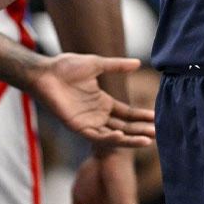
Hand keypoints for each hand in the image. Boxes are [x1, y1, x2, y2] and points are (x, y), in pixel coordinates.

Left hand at [32, 53, 155, 146]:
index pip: (127, 113)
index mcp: (103, 102)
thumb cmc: (67, 67)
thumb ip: (117, 66)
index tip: (156, 117)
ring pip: (113, 135)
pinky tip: (120, 135)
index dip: (141, 116)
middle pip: (124, 127)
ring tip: (147, 140)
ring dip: (129, 139)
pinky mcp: (77, 126)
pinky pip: (96, 136)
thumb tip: (138, 63)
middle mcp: (98, 115)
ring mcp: (88, 122)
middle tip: (157, 133)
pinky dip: (108, 137)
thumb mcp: (97, 64)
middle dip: (140, 131)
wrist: (46, 73)